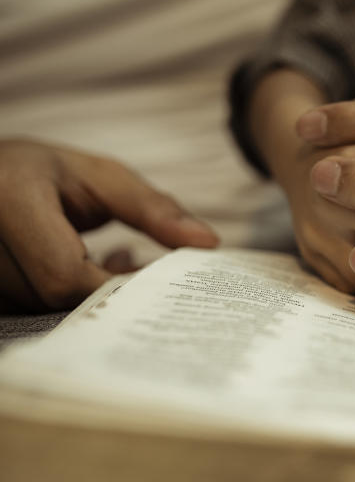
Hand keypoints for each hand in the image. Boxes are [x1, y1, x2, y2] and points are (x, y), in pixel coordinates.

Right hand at [0, 138, 217, 311]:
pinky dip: (70, 298)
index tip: (158, 275)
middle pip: (56, 298)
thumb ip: (151, 209)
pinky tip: (93, 271)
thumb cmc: (45, 172)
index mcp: (10, 200)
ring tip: (119, 258)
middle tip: (144, 267)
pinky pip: (32, 309)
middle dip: (110, 291)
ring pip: (45, 309)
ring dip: (90, 295)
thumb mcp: (101, 176)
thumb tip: (207, 242)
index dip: (115, 284)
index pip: (64, 272)